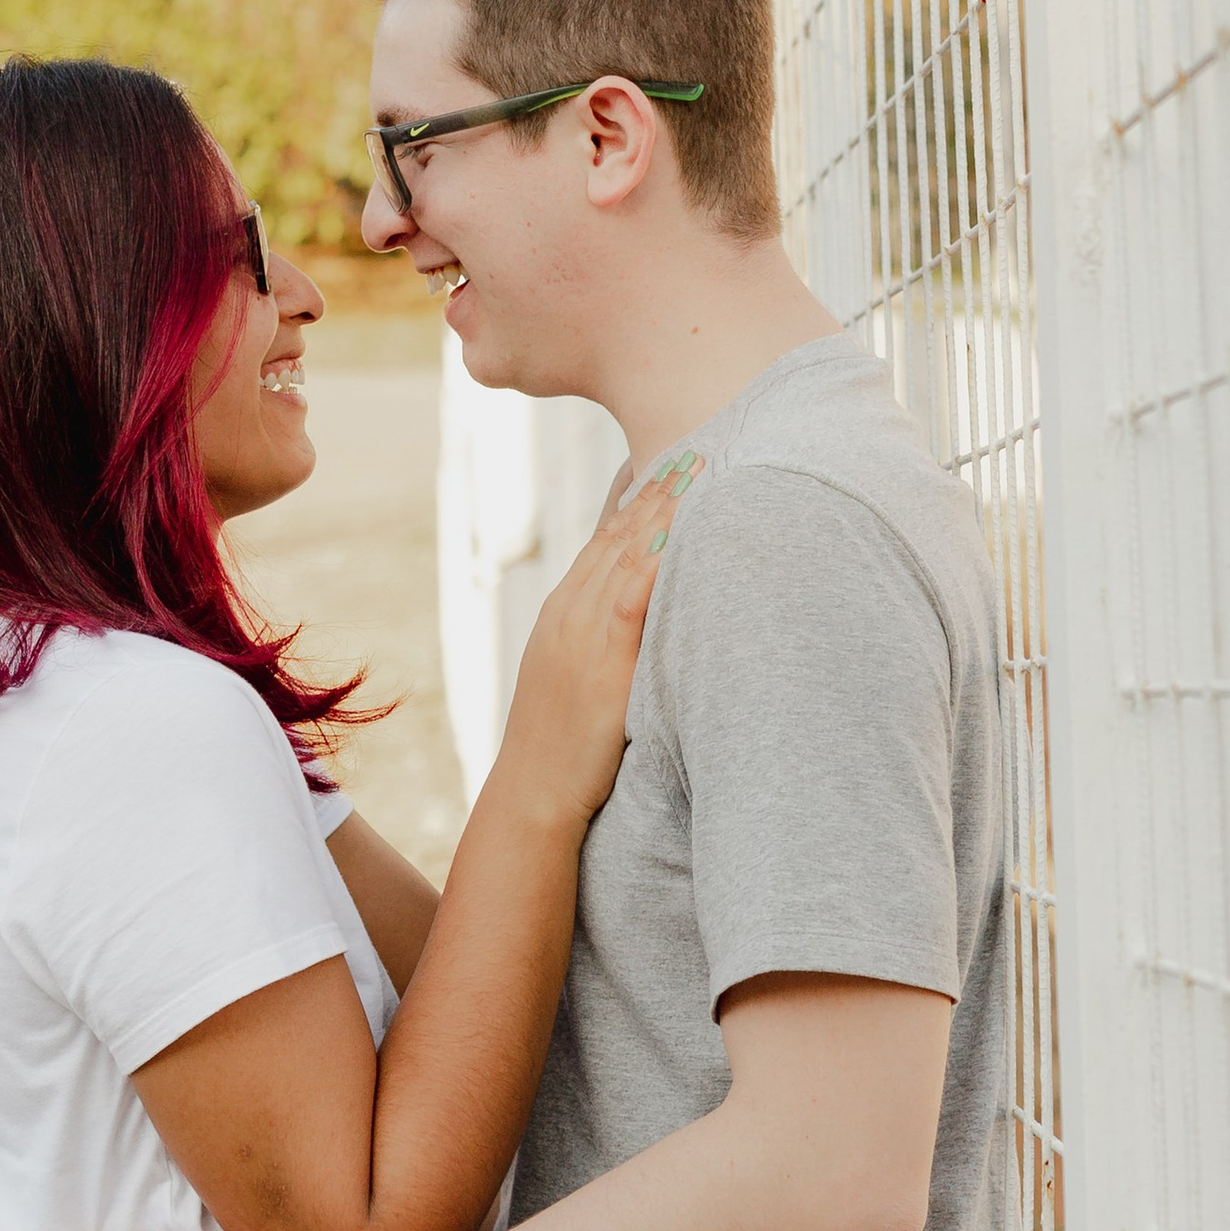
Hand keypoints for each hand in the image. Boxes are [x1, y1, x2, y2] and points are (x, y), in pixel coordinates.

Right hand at [492, 454, 689, 827]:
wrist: (533, 793)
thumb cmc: (564, 743)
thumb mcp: (578, 675)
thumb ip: (607, 637)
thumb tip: (645, 612)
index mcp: (566, 609)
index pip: (606, 535)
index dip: (638, 491)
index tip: (668, 452)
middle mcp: (572, 610)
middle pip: (619, 533)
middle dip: (658, 485)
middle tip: (696, 437)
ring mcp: (583, 634)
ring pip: (626, 556)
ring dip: (662, 509)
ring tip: (696, 466)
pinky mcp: (602, 666)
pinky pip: (629, 604)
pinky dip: (652, 564)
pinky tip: (676, 535)